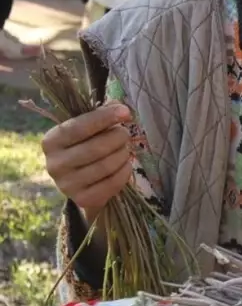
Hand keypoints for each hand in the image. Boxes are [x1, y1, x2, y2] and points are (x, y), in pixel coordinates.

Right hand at [42, 102, 133, 220]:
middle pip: (96, 148)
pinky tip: (125, 165)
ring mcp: (67, 184)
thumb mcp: (87, 130)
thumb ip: (101, 115)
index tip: (125, 112)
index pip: (78, 127)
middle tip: (125, 134)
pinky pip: (112, 183)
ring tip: (125, 149)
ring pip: (106, 165)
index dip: (104, 118)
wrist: (81, 183)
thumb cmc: (84, 147)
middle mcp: (54, 164)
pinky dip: (125, 171)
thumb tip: (120, 106)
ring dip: (123, 154)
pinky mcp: (82, 199)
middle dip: (118, 138)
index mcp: (51, 141)